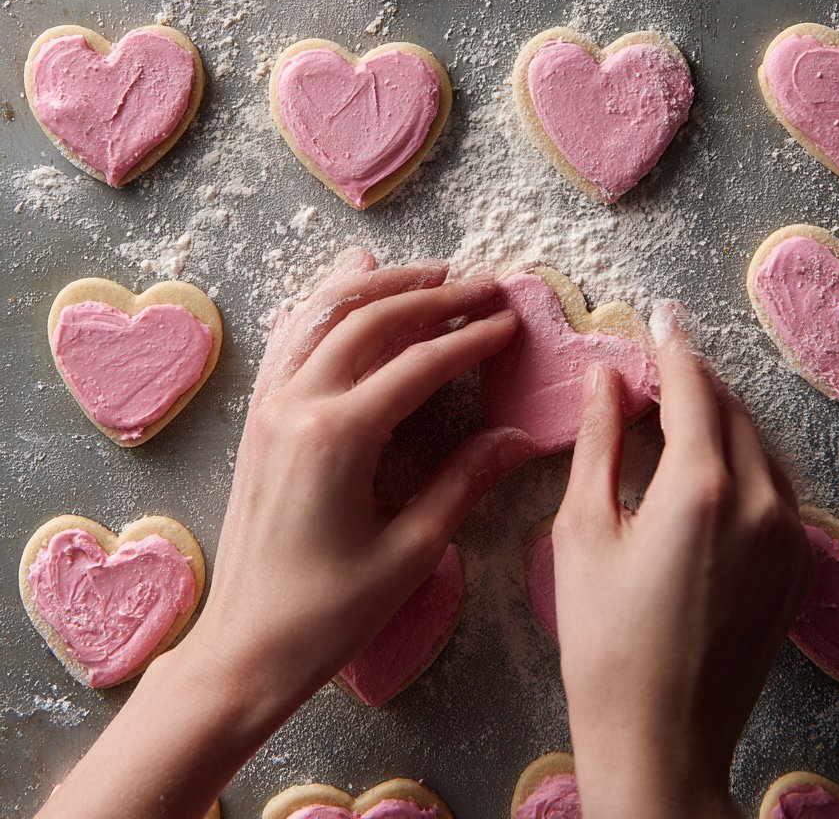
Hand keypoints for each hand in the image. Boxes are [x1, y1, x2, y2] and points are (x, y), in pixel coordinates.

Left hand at [35, 253, 531, 818]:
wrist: (242, 647)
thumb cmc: (328, 614)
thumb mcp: (409, 552)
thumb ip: (463, 482)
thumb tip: (517, 437)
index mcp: (338, 437)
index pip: (419, 364)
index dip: (470, 338)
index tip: (510, 321)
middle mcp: (298, 404)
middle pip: (372, 322)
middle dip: (433, 296)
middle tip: (483, 284)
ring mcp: (270, 405)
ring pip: (325, 315)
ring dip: (379, 286)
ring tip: (429, 271)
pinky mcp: (258, 417)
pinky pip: (292, 339)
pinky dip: (326, 306)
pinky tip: (349, 290)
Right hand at [552, 302, 815, 818]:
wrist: (661, 740)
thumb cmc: (603, 640)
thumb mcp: (583, 530)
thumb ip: (599, 441)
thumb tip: (604, 376)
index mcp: (702, 487)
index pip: (693, 387)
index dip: (671, 344)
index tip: (657, 314)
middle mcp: (760, 502)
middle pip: (732, 409)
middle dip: (694, 378)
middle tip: (653, 363)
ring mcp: (788, 537)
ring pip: (759, 444)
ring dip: (720, 415)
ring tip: (674, 408)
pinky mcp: (796, 566)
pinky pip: (774, 485)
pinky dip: (741, 458)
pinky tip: (704, 464)